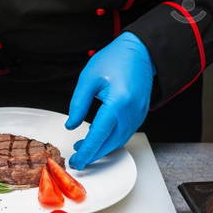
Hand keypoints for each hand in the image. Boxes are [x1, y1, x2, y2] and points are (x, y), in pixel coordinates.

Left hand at [66, 32, 155, 169]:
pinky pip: (124, 134)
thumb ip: (78, 104)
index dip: (86, 151)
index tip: (76, 161)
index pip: (99, 134)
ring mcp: (138, 115)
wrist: (141, 51)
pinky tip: (98, 137)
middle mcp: (131, 112)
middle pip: (110, 143)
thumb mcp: (88, 78)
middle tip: (77, 160)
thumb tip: (72, 125)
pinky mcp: (140, 114)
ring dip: (101, 149)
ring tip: (83, 148)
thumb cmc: (116, 59)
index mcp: (118, 102)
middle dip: (93, 155)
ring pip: (118, 141)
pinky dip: (110, 140)